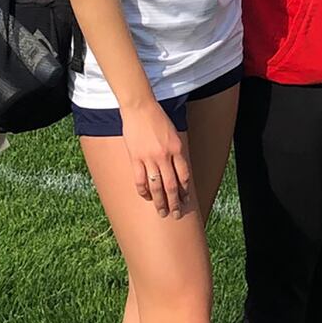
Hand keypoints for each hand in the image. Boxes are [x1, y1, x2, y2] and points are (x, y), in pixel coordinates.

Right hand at [123, 97, 191, 218]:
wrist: (140, 108)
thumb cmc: (158, 119)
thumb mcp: (173, 134)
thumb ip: (176, 152)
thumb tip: (178, 171)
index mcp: (177, 149)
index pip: (184, 176)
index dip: (185, 191)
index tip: (186, 200)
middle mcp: (165, 155)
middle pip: (171, 185)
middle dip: (175, 202)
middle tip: (175, 214)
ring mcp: (149, 158)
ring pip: (156, 186)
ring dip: (160, 202)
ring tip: (162, 212)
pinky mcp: (135, 158)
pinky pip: (140, 180)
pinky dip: (143, 191)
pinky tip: (146, 197)